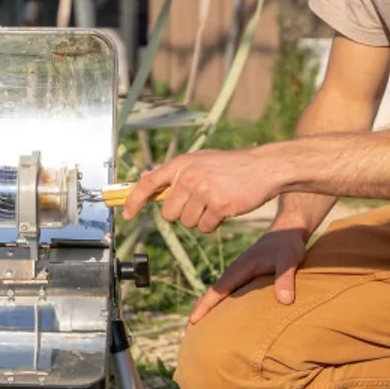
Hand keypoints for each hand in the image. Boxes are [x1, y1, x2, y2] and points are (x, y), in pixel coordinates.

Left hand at [121, 148, 284, 233]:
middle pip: (169, 214)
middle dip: (182, 214)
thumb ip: (176, 172)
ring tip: (215, 202)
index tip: (126, 214)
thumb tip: (147, 180)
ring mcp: (204, 191)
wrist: (263, 167)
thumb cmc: (231, 166)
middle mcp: (189, 176)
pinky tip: (225, 209)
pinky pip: (205, 227)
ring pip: (187, 223)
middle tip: (199, 203)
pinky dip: (213, 224)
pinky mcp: (219, 205)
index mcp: (182, 164)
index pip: (148, 183)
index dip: (134, 200)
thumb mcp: (200, 161)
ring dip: (200, 219)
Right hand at [188, 225, 308, 323]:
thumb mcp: (289, 260)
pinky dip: (221, 304)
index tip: (192, 321)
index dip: (204, 306)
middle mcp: (236, 272)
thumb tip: (285, 301)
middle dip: (200, 311)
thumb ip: (285, 279)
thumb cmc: (288, 245)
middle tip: (186, 332)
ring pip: (219, 294)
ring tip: (199, 328)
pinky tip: (222, 316)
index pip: (217, 291)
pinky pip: (229, 293)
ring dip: (208, 309)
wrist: (288, 230)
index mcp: (240, 269)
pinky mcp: (247, 277)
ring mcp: (240, 275)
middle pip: (213, 294)